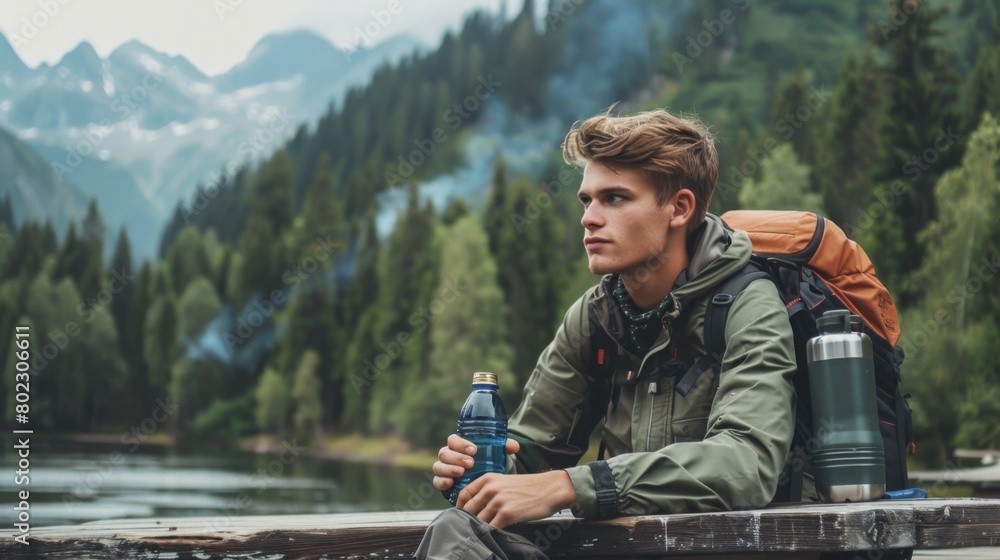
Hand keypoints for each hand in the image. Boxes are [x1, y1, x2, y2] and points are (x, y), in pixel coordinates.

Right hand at [432, 434, 519, 491]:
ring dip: (449, 469)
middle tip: (470, 463)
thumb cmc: (488, 463)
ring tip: (461, 473)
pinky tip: (450, 483)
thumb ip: (504, 448)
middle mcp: (449, 456)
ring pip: (438, 466)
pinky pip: (437, 481)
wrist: (482, 481)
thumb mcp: (496, 454)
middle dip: (456, 458)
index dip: (461, 444)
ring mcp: (444, 469)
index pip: (453, 440)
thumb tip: (514, 446)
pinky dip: (442, 482)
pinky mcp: (443, 483)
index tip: (474, 450)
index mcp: (458, 446)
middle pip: (444, 453)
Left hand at [456, 470, 576, 528]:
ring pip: (478, 520)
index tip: (460, 515)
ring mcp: (498, 501)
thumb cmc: (530, 487)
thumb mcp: (505, 481)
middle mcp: (490, 489)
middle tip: (471, 527)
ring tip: (482, 533)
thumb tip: (476, 506)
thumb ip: (489, 490)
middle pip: (469, 509)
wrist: (550, 489)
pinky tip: (494, 534)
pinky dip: (490, 533)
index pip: (464, 494)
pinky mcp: (507, 514)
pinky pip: (491, 527)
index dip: (460, 507)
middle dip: (468, 520)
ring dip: (479, 528)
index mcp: (488, 479)